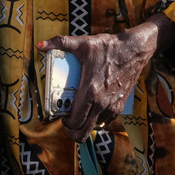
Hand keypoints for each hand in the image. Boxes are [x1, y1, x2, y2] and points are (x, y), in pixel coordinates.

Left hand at [38, 16, 166, 141]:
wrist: (134, 50)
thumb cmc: (108, 47)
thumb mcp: (82, 43)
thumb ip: (60, 43)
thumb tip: (40, 45)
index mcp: (90, 91)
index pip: (74, 121)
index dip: (64, 123)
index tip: (59, 115)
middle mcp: (101, 103)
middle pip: (83, 131)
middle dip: (72, 130)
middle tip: (66, 119)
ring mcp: (111, 106)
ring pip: (94, 127)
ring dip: (84, 123)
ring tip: (77, 111)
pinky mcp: (119, 106)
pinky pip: (104, 120)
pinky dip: (96, 118)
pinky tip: (91, 106)